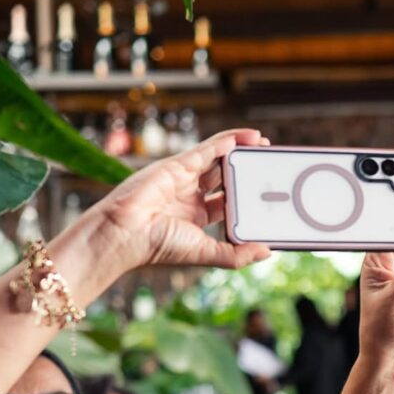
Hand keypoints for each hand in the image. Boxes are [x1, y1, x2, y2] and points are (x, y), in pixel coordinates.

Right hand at [92, 128, 271, 271]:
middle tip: (267, 166)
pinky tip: (249, 137)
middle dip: (245, 173)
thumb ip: (236, 255)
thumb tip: (267, 252)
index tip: (266, 196)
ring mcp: (184, 179)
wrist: (126, 232)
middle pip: (224, 180)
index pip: (227, 205)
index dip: (245, 199)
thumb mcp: (206, 253)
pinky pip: (209, 148)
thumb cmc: (159, 246)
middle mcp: (190, 197)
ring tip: (263, 145)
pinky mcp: (179, 164)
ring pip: (218, 161)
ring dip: (240, 151)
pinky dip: (228, 141)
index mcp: (196, 219)